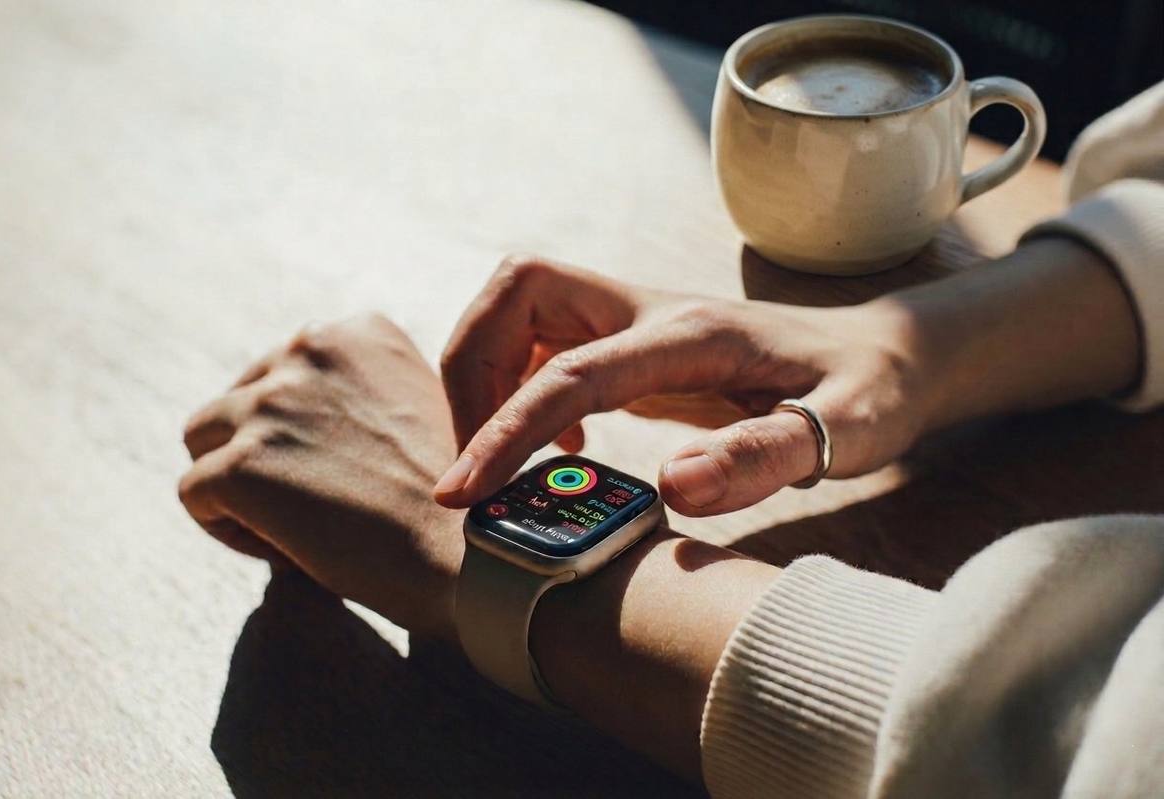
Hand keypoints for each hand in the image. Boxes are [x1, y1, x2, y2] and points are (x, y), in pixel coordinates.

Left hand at [178, 313, 463, 639]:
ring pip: (203, 439)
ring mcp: (272, 404)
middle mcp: (311, 350)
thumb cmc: (452, 500)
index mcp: (356, 331)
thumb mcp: (420, 406)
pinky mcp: (243, 464)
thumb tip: (304, 418)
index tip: (337, 467)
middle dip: (261, 449)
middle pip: (237, 398)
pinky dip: (226, 527)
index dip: (299, 427)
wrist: (466, 555)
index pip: (283, 369)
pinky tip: (283, 547)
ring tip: (290, 524)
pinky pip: (193, 493)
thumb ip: (360, 390)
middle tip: (312, 502)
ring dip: (236, 482)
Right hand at [435, 256, 927, 515]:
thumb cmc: (867, 393)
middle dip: (472, 367)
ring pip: (518, 305)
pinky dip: (521, 385)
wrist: (885, 353)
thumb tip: (672, 487)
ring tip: (508, 454)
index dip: (505, 428)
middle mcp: (650, 310)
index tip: (462, 490)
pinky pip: (544, 340)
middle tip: (478, 459)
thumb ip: (763, 455)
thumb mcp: (844, 430)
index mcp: (690, 335)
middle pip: (517, 290)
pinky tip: (563, 447)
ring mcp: (637, 319)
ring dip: (488, 372)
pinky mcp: (632, 339)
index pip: (571, 370)